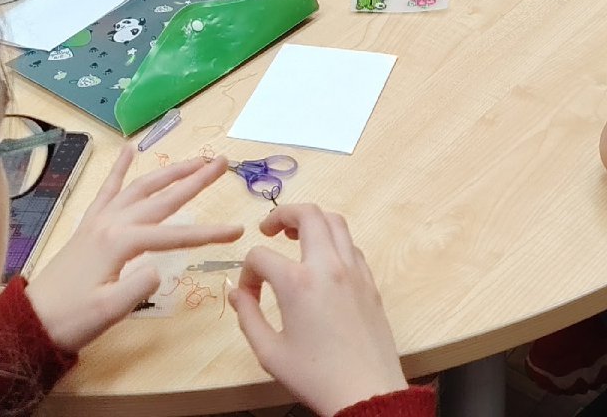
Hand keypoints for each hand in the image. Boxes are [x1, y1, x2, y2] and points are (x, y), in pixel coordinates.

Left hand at [24, 147, 242, 353]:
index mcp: (120, 243)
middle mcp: (111, 223)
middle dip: (194, 180)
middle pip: (162, 197)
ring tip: (195, 159)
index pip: (175, 235)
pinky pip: (107, 189)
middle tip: (222, 163)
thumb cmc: (72, 320)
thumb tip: (160, 269)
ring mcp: (99, 220)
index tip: (237, 230)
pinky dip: (119, 169)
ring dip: (169, 171)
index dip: (209, 233)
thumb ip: (137, 289)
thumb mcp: (108, 312)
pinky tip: (129, 150)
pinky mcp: (89, 225)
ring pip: (140, 187)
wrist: (33, 320)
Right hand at [230, 204, 407, 416]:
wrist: (367, 393)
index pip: (261, 257)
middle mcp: (328, 266)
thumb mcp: (269, 352)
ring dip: (312, 221)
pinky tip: (322, 262)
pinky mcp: (370, 282)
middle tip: (268, 230)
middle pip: (307, 214)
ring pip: (335, 222)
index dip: (247, 273)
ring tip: (295, 235)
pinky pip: (350, 246)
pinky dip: (333, 242)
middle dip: (281, 214)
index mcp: (297, 282)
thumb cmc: (316, 377)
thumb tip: (236, 293)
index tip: (249, 295)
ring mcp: (354, 271)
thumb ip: (247, 316)